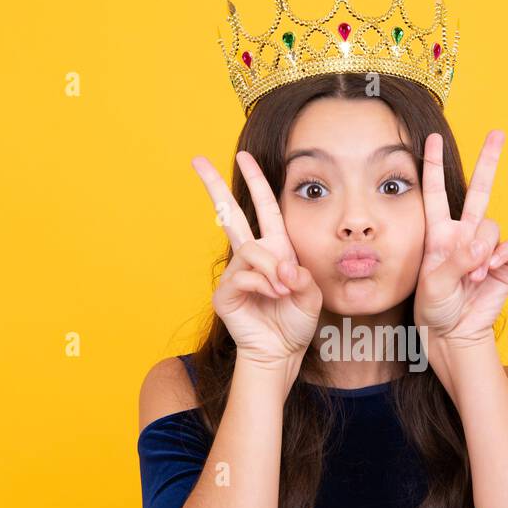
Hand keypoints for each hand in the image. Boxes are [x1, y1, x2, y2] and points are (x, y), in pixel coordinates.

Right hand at [191, 151, 322, 369]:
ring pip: (249, 250)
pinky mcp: (224, 292)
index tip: (244, 155)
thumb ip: (302, 277)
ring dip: (271, 268)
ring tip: (284, 290)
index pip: (263, 208)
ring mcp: (234, 273)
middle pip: (229, 213)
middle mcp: (251, 256)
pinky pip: (242, 274)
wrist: (282, 351)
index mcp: (274, 249)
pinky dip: (262, 283)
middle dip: (214, 185)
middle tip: (196, 160)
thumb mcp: (311, 295)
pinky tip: (272, 295)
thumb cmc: (296, 322)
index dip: (256, 181)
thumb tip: (282, 267)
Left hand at [413, 130, 507, 348]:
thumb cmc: (435, 309)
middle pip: (479, 190)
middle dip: (489, 161)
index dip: (433, 166)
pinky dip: (499, 257)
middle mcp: (464, 235)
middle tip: (498, 133)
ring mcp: (485, 248)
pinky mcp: (504, 264)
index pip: (436, 193)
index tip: (430, 140)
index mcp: (439, 234)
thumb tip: (482, 245)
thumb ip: (455, 261)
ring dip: (483, 249)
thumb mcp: (433, 284)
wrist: (453, 334)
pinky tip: (488, 273)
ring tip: (472, 276)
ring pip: (493, 226)